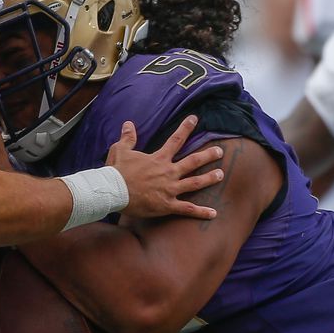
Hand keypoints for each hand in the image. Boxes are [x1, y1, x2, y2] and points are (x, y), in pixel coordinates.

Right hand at [108, 117, 223, 220]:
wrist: (112, 191)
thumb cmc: (116, 171)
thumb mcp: (120, 150)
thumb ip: (128, 137)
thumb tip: (128, 124)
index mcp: (158, 159)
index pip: (175, 140)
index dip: (186, 128)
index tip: (194, 119)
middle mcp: (168, 172)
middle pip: (192, 161)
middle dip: (207, 156)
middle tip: (220, 151)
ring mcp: (169, 189)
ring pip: (195, 183)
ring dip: (209, 178)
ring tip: (221, 175)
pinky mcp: (167, 205)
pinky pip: (187, 209)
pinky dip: (201, 212)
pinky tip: (213, 213)